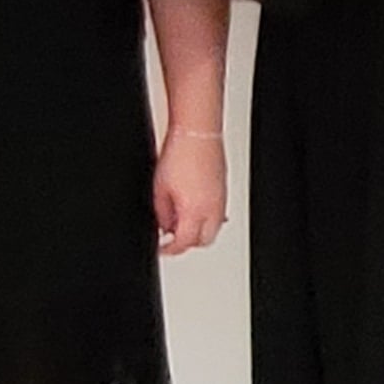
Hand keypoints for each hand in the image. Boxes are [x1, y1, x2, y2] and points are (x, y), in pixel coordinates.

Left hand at [154, 130, 227, 253]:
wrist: (197, 134)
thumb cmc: (180, 155)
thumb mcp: (160, 189)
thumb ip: (162, 213)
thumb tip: (164, 225)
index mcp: (194, 211)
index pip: (184, 243)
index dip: (170, 249)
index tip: (162, 248)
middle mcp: (212, 209)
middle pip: (203, 241)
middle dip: (187, 242)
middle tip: (172, 237)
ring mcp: (221, 199)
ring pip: (213, 228)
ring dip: (199, 229)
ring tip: (182, 219)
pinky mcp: (224, 190)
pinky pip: (218, 213)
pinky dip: (207, 216)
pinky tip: (193, 206)